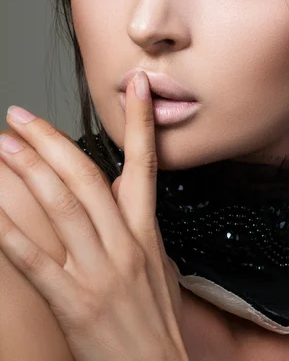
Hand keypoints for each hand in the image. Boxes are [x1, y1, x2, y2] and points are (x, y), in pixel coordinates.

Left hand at [0, 72, 187, 360]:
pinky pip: (36, 259)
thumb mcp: (158, 263)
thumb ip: (137, 221)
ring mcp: (98, 273)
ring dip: (29, 170)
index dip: (140, 122)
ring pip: (61, 208)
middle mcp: (124, 244)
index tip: (134, 85)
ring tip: (2, 144)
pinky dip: (9, 229)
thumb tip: (120, 185)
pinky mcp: (74, 303)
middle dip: (52, 141)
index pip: (144, 165)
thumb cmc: (156, 319)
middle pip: (86, 178)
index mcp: (145, 232)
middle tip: (21, 115)